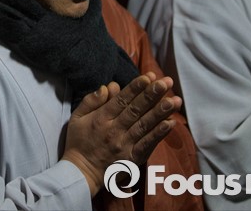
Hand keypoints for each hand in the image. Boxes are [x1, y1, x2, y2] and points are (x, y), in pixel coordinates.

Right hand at [61, 72, 180, 195]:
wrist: (81, 173)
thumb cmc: (79, 142)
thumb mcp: (77, 117)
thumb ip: (91, 100)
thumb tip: (109, 86)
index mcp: (101, 118)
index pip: (121, 100)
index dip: (135, 88)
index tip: (148, 77)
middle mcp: (114, 130)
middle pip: (136, 110)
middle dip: (152, 95)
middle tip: (165, 82)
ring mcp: (125, 145)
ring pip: (144, 125)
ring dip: (160, 112)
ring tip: (174, 100)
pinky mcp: (133, 158)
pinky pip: (147, 144)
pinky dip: (159, 134)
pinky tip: (170, 123)